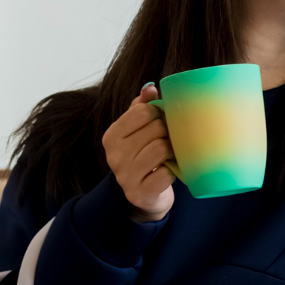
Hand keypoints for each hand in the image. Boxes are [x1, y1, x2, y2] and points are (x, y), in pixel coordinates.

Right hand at [101, 84, 175, 221]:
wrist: (143, 197)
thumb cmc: (143, 157)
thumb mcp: (137, 131)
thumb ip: (141, 108)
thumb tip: (150, 87)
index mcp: (112, 136)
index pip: (142, 112)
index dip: (159, 114)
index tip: (162, 123)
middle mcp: (114, 155)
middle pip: (155, 129)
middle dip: (168, 133)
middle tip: (170, 141)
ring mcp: (125, 176)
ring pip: (161, 148)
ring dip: (172, 151)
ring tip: (170, 155)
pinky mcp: (140, 193)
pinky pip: (165, 173)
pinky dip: (172, 172)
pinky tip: (169, 172)